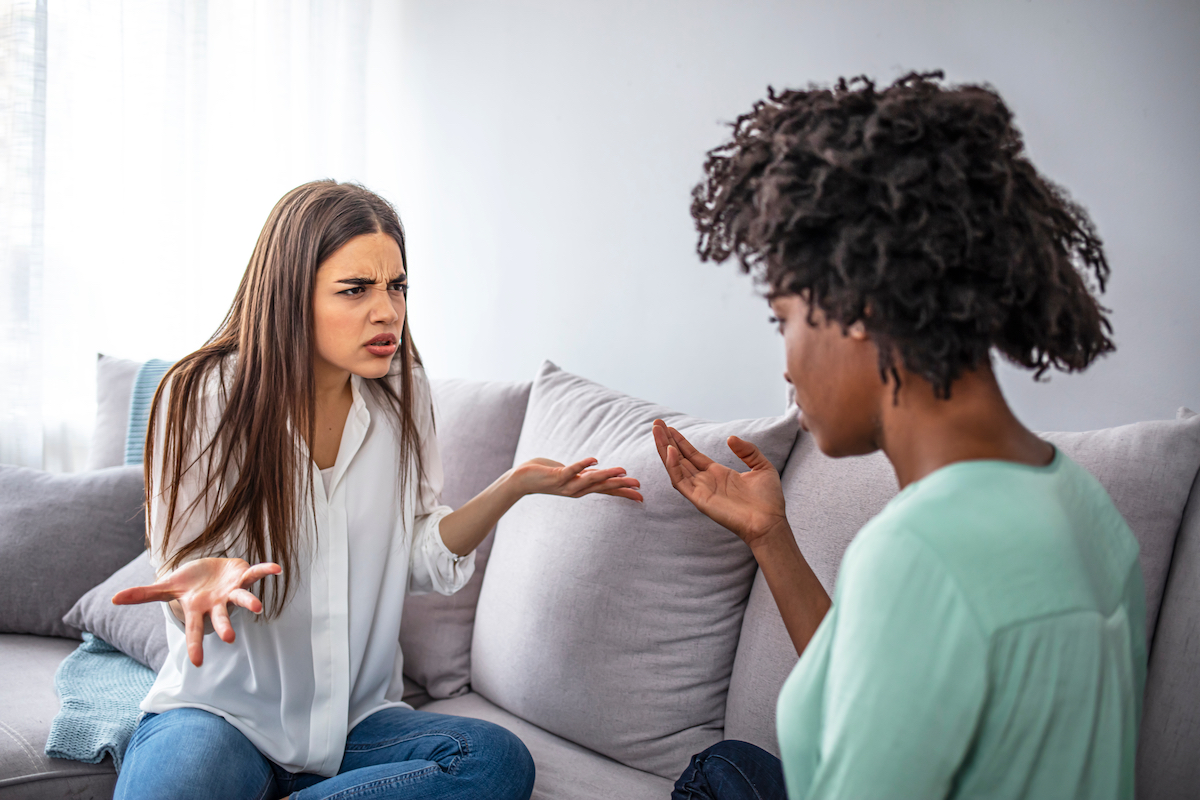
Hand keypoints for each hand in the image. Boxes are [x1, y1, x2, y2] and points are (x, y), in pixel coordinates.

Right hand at [111, 557, 281, 666]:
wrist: (210, 570)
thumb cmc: (190, 584)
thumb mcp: (167, 588)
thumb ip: (144, 595)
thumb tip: (113, 600)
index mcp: (198, 609)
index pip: (195, 630)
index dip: (195, 645)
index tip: (197, 663)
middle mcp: (217, 604)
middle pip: (221, 618)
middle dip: (224, 627)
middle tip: (230, 639)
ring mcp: (232, 591)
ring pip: (242, 598)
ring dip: (250, 602)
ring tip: (258, 608)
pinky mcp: (243, 576)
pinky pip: (256, 574)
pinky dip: (265, 570)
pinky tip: (277, 568)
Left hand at [512, 457, 642, 502]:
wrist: (522, 481)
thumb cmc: (546, 475)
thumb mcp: (570, 475)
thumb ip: (584, 475)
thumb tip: (599, 471)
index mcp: (581, 489)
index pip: (606, 491)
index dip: (623, 493)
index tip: (641, 496)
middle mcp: (576, 490)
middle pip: (603, 488)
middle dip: (621, 486)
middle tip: (639, 486)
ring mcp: (567, 484)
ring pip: (591, 480)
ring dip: (607, 476)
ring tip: (623, 472)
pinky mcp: (556, 476)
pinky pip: (572, 470)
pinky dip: (583, 465)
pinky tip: (594, 460)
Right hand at [652, 419, 786, 545]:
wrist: (769, 522)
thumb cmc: (768, 500)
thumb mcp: (762, 467)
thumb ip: (747, 451)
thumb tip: (730, 438)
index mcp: (718, 474)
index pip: (693, 455)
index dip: (681, 441)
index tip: (670, 427)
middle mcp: (706, 481)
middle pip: (680, 458)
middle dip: (667, 441)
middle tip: (656, 423)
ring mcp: (701, 490)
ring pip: (676, 467)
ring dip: (664, 449)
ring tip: (656, 432)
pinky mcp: (699, 499)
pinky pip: (681, 481)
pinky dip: (673, 466)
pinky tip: (670, 451)